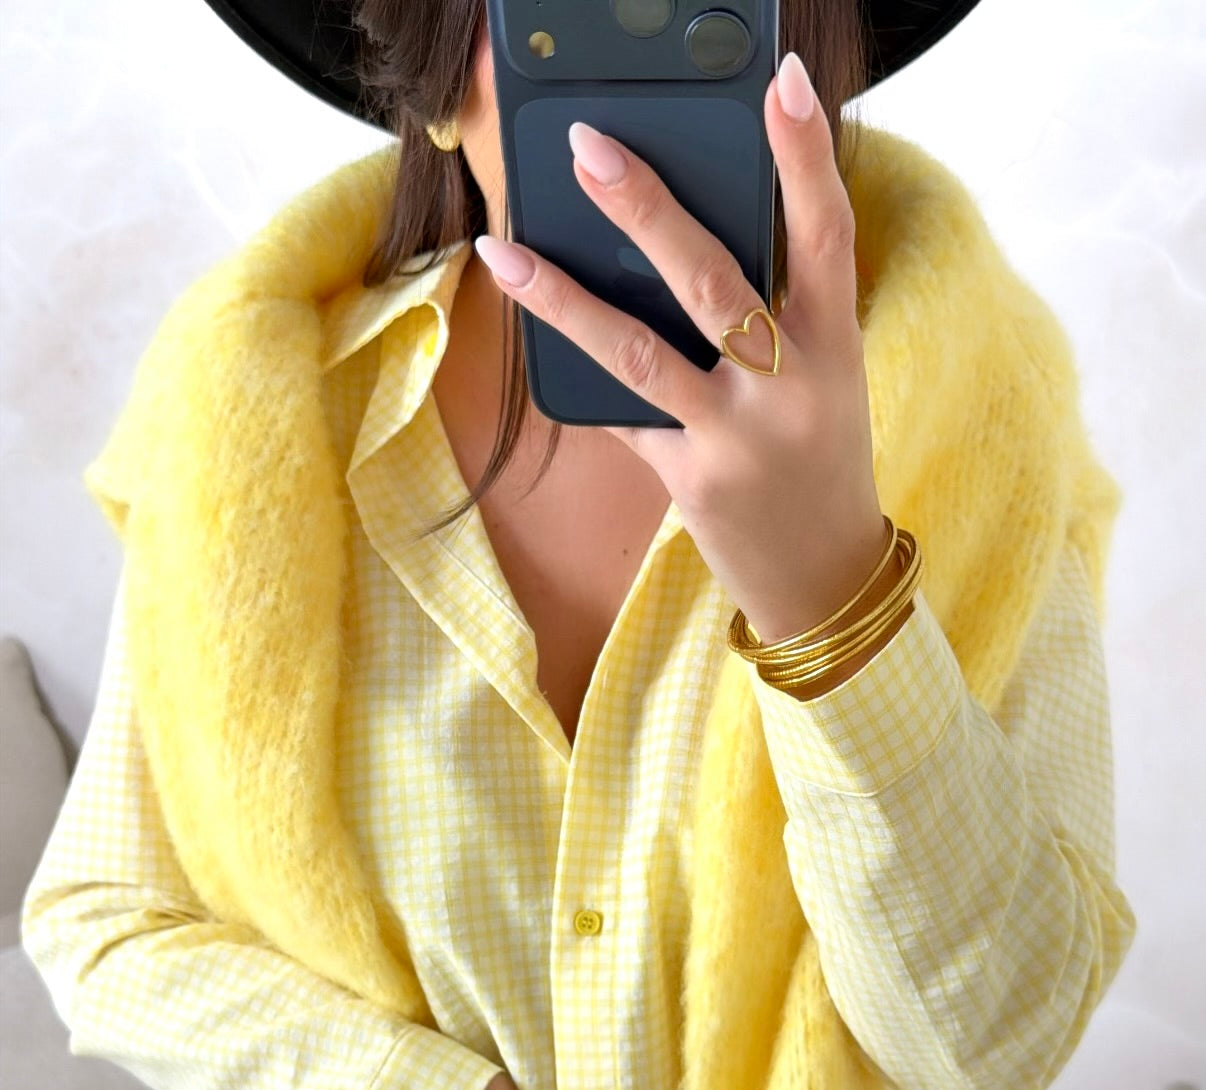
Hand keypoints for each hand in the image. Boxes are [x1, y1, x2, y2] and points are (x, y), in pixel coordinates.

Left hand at [473, 50, 888, 645]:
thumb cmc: (819, 461)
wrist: (824, 582)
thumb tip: (676, 242)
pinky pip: (620, 414)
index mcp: (837, 346)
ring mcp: (736, 440)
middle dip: (645, 209)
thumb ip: (776, 316)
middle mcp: (790, 389)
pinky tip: (529, 325)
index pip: (827, 233)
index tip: (779, 82)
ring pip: (639, 353)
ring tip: (506, 249)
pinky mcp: (690, 482)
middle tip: (586, 148)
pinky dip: (576, 371)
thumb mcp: (825, 380)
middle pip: (712, 280)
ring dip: (565, 298)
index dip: (805, 155)